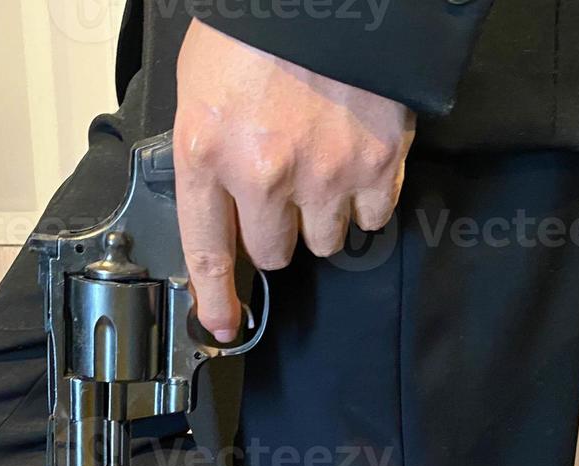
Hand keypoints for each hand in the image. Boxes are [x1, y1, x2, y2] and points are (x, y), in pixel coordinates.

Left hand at [174, 19, 415, 339]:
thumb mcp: (204, 86)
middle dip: (277, 228)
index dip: (216, 298)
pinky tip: (357, 160)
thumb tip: (223, 210)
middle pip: (273, 252)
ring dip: (323, 214)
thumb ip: (209, 155)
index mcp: (206, 150)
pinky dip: (367, 198)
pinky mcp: (374, 165)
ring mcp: (323, 173)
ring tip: (323, 163)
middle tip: (285, 188)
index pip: (208, 251)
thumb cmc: (260, 25)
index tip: (223, 324)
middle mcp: (262, 173)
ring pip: (325, 240)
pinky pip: (373, 217)